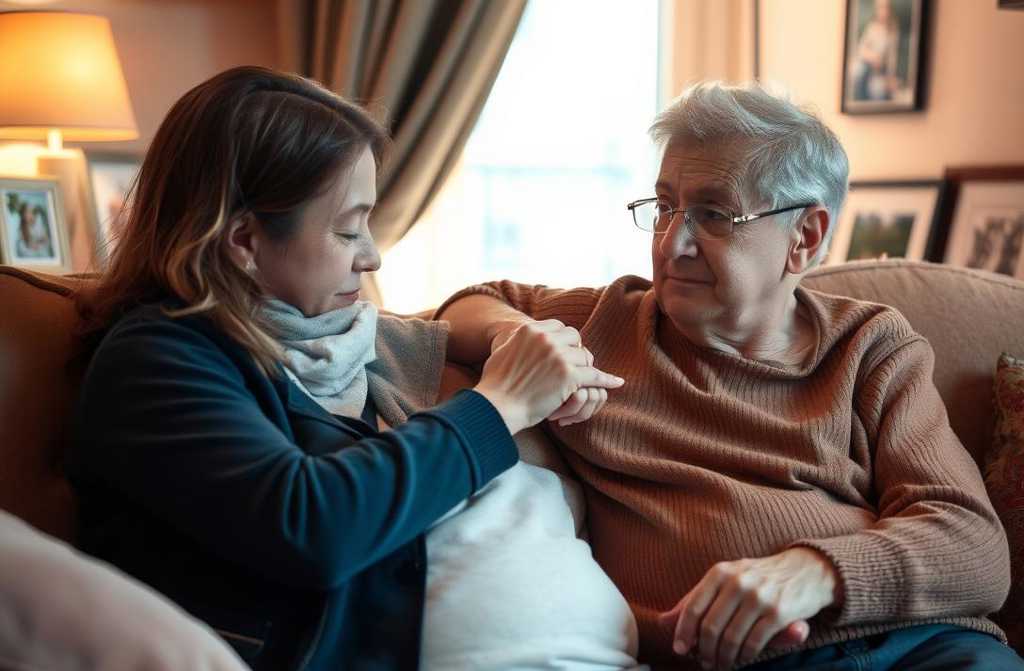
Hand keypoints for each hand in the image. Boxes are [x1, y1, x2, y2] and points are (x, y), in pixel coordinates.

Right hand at [474, 320, 623, 434]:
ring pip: (585, 357)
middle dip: (576, 352)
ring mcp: (559, 356)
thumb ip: (518, 340)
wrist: (498, 405)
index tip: (563, 353)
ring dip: (584, 369)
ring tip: (579, 380)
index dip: (564, 341)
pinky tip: (616, 383)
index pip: (560, 327)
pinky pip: (595, 376)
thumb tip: (522, 331)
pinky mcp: (569, 376)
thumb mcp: (503, 350)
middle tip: (573, 367)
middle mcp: (546, 339)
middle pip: (575, 338)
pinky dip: (606, 380)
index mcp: (531, 330)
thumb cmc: (496, 384)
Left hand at [657, 547, 838, 669]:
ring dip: (724, 658)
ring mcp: (759, 597)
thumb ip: (698, 598)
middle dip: (705, 651)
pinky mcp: (779, 612)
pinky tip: (743, 658)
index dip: (683, 632)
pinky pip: (754, 643)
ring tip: (722, 664)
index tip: (680, 649)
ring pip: (731, 638)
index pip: (693, 607)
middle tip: (705, 662)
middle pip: (710, 627)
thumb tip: (664, 621)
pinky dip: (745, 656)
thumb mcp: (727, 578)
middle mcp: (738, 582)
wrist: (806, 570)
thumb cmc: (759, 577)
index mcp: (720, 573)